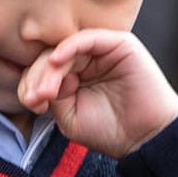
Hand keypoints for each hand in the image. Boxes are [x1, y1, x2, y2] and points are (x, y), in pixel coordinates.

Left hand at [17, 28, 177, 158]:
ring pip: (64, 49)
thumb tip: (38, 79)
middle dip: (38, 78)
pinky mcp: (118, 44)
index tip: (32, 104)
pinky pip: (86, 39)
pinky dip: (68, 48)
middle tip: (36, 99)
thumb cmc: (110, 130)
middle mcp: (86, 61)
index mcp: (73, 77)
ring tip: (47, 91)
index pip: (42, 72)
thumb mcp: (69, 117)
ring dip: (50, 69)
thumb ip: (52, 96)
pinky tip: (56, 62)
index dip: (30, 85)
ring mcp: (101, 52)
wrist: (146, 137)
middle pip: (49, 59)